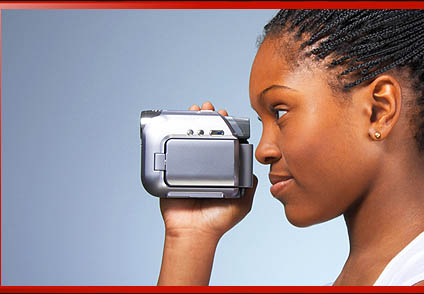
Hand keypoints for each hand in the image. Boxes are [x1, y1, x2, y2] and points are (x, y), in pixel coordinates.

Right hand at [159, 101, 257, 238]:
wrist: (195, 232)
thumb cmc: (218, 220)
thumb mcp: (243, 202)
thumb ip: (250, 185)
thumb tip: (254, 170)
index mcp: (221, 168)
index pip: (223, 140)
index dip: (224, 126)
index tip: (225, 115)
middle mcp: (204, 165)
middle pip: (205, 135)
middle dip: (206, 118)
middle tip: (208, 108)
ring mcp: (187, 168)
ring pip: (187, 138)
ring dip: (190, 122)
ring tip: (194, 110)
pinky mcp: (171, 173)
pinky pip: (169, 152)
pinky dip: (170, 136)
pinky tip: (175, 124)